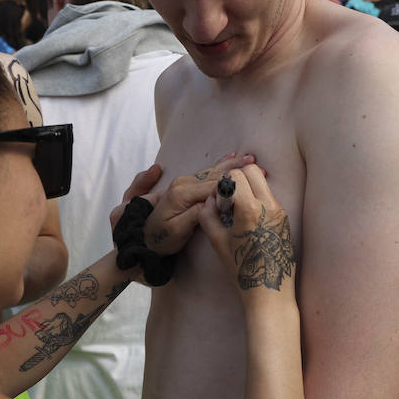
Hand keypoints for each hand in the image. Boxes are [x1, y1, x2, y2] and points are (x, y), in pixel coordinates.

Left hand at [109, 153, 256, 256]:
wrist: (142, 240)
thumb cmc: (161, 240)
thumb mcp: (179, 231)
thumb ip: (197, 214)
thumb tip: (214, 202)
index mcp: (183, 193)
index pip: (214, 185)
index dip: (235, 180)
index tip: (254, 174)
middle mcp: (182, 184)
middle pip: (214, 174)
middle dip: (236, 168)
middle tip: (256, 161)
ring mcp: (182, 184)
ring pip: (211, 172)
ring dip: (230, 165)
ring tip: (248, 157)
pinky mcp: (183, 187)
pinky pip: (205, 175)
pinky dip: (219, 167)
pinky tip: (228, 159)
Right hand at [197, 165, 294, 297]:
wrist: (270, 291)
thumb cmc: (242, 269)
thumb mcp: (217, 242)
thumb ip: (208, 215)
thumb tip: (210, 200)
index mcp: (250, 209)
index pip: (236, 175)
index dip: (223, 185)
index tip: (219, 201)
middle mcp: (269, 206)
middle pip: (252, 170)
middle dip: (237, 178)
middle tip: (229, 199)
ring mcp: (279, 211)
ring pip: (262, 182)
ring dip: (248, 188)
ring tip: (238, 211)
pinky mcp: (284, 218)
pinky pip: (269, 197)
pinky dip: (256, 199)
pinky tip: (249, 221)